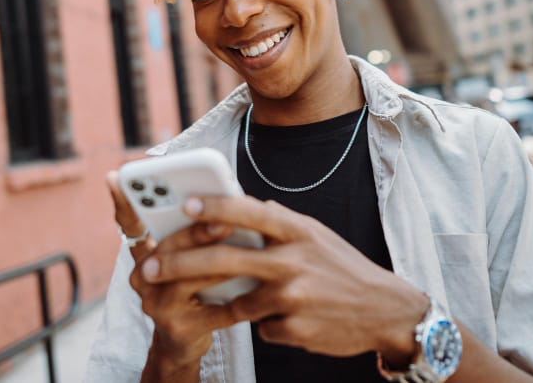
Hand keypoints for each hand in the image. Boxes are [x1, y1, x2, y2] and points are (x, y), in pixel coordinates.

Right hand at [104, 173, 239, 367]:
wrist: (182, 345)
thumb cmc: (191, 291)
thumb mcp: (184, 259)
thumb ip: (192, 232)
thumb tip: (224, 200)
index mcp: (143, 255)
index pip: (129, 223)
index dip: (122, 200)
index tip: (116, 175)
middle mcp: (142, 277)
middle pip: (167, 249)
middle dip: (196, 233)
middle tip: (222, 221)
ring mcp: (156, 306)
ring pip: (188, 279)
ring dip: (219, 263)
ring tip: (245, 251)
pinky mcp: (179, 330)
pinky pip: (213, 311)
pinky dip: (237, 299)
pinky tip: (257, 290)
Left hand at [139, 194, 428, 361]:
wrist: (385, 310)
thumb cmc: (343, 267)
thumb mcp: (314, 235)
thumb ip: (277, 225)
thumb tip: (238, 208)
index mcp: (297, 230)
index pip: (248, 211)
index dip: (213, 207)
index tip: (183, 205)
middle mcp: (293, 260)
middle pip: (224, 258)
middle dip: (178, 264)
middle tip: (147, 270)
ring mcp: (292, 296)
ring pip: (234, 300)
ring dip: (221, 302)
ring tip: (219, 301)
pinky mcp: (291, 328)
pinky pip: (258, 325)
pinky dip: (262, 322)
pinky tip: (286, 317)